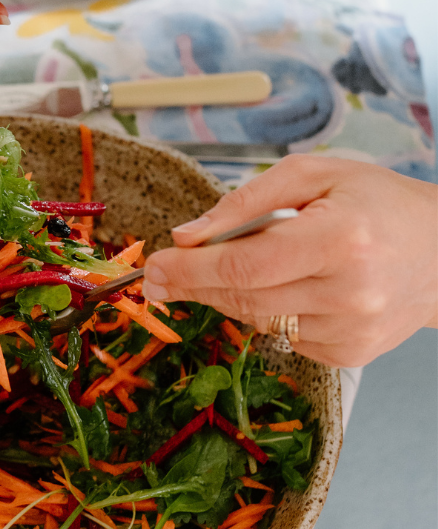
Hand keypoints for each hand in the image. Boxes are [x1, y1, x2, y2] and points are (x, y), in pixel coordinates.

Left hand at [142, 156, 437, 366]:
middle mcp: (350, 293)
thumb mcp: (313, 175)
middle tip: (160, 275)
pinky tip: (288, 287)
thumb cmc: (376, 203)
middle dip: (193, 285)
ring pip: (256, 320)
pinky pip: (280, 336)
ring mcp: (352, 331)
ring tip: (238, 266)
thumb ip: (245, 202)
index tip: (152, 268)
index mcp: (341, 240)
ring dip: (230, 295)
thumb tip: (186, 236)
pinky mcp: (349, 354)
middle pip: (243, 297)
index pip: (245, 265)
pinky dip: (267, 311)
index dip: (189, 270)